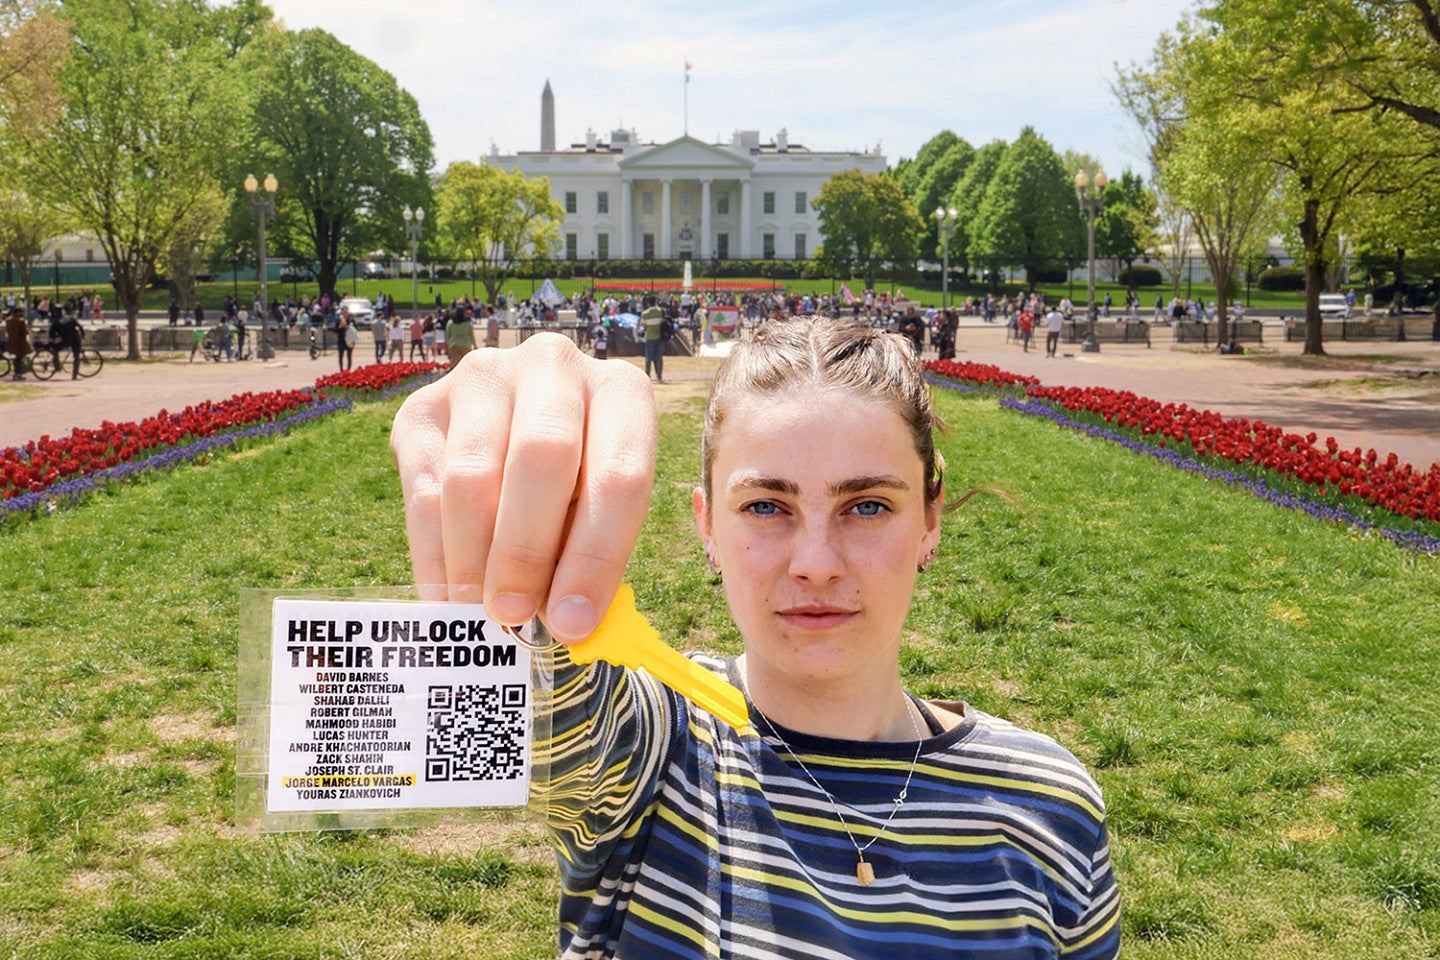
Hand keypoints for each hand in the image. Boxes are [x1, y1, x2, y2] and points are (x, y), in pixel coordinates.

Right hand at [390, 333, 656, 641]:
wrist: (515, 428)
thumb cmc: (578, 486)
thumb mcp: (602, 509)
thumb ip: (591, 554)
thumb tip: (564, 623)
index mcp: (622, 391)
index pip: (619, 475)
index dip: (596, 556)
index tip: (573, 622)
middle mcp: (553, 366)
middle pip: (542, 458)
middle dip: (526, 551)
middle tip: (514, 615)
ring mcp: (483, 376)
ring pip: (472, 475)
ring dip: (474, 557)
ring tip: (480, 611)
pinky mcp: (423, 406)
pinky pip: (422, 488)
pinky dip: (433, 554)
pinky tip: (446, 596)